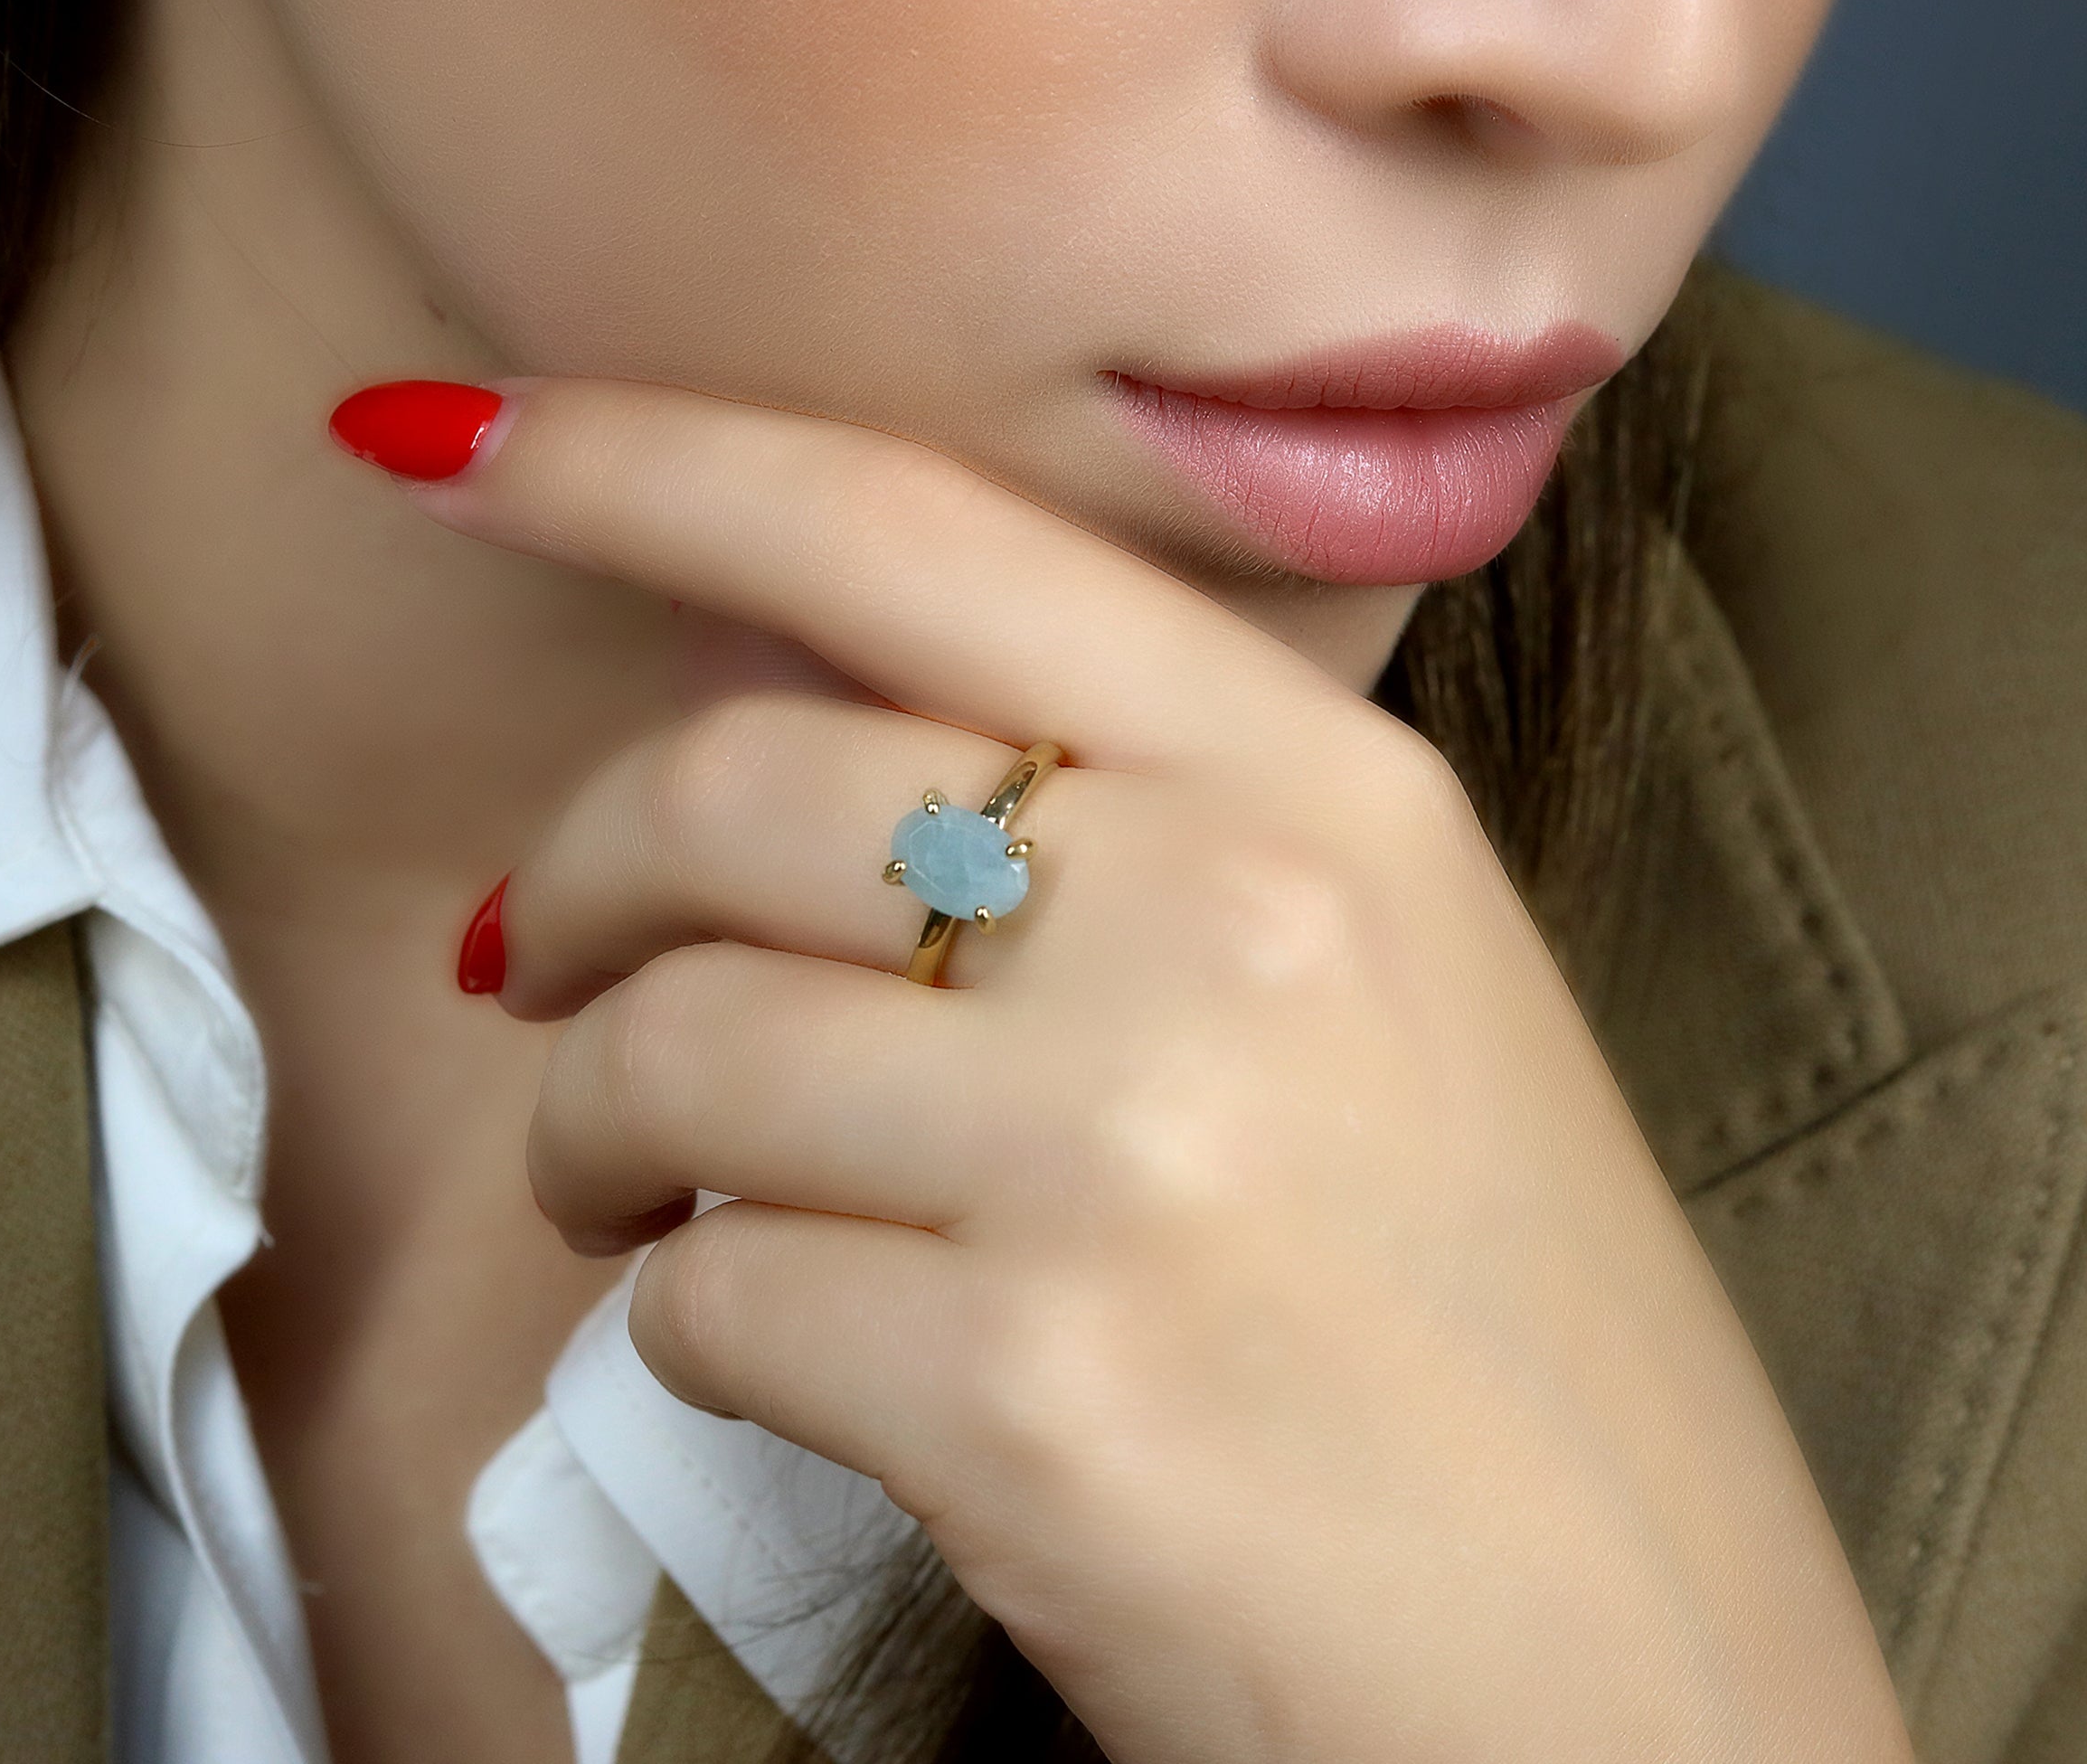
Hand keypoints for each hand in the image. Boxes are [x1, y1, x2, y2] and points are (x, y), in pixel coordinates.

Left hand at [368, 379, 1913, 1763]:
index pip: (918, 531)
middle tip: (539, 974)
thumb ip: (1128, 836)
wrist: (1638, 1693)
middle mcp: (1237, 920)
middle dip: (572, 887)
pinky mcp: (1036, 1385)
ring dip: (593, 1137)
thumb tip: (786, 760)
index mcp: (1331, 791)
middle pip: (735, 789)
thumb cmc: (1489, 1355)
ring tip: (634, 1210)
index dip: (642, 460)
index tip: (449, 446)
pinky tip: (787, 1368)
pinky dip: (688, 1335)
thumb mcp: (1378, 995)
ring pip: (678, 1052)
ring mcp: (1137, 1149)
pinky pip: (713, 1299)